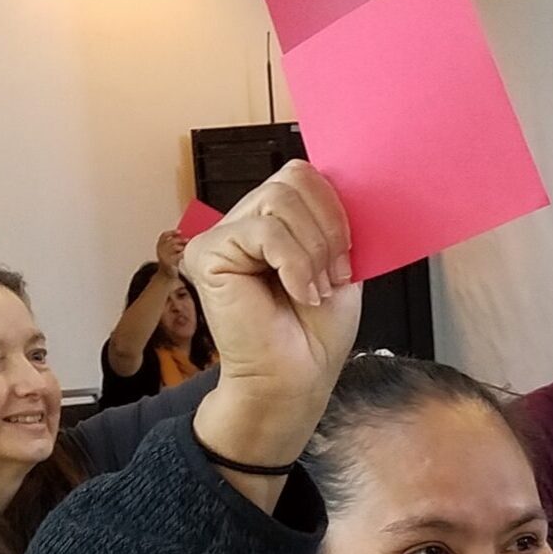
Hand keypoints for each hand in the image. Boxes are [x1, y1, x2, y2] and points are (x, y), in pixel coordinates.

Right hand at [154, 229, 188, 272]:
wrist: (166, 275)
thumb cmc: (171, 262)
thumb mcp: (171, 252)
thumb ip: (175, 245)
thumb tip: (185, 238)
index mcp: (159, 246)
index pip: (164, 235)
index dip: (171, 232)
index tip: (180, 231)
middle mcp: (160, 250)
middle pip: (171, 241)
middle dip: (180, 240)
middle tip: (187, 240)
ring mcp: (163, 256)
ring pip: (174, 247)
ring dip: (182, 247)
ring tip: (186, 249)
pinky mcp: (168, 263)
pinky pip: (177, 256)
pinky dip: (182, 254)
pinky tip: (185, 254)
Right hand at [184, 161, 358, 493]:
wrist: (296, 378)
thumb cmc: (314, 332)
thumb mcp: (338, 264)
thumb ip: (332, 221)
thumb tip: (342, 182)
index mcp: (273, 221)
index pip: (302, 175)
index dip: (334, 210)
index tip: (344, 260)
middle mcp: (243, 222)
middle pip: (292, 180)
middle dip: (327, 231)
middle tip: (330, 278)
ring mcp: (222, 236)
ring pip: (279, 202)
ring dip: (312, 251)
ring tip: (312, 290)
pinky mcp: (208, 253)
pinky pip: (264, 232)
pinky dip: (293, 264)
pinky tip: (297, 294)